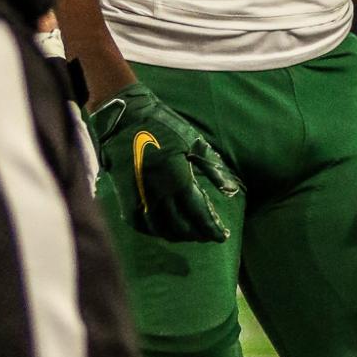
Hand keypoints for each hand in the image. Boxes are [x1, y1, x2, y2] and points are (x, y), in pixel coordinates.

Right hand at [88, 84, 241, 243]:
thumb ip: (212, 168)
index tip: (223, 236)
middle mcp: (159, 194)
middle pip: (181, 227)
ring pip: (161, 230)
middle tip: (208, 234)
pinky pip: (142, 225)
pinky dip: (156, 232)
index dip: (212, 228)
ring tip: (190, 234)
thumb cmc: (164, 126)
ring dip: (178, 236)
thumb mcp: (193, 141)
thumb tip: (231, 190)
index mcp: (178, 180)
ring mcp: (140, 198)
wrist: (125, 120)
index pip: (199, 214)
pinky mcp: (126, 198)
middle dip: (198, 234)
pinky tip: (165, 230)